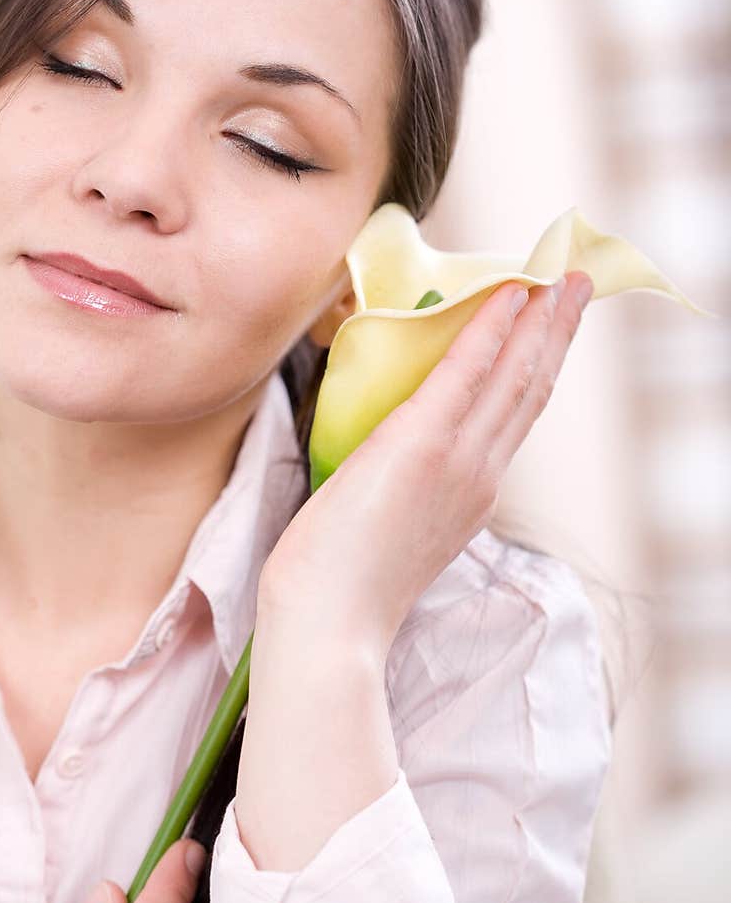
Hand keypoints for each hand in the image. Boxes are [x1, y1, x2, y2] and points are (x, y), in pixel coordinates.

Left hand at [259, 271, 593, 655]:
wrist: (329, 626)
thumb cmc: (338, 586)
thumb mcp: (388, 531)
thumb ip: (403, 493)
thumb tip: (381, 460)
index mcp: (471, 498)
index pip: (513, 420)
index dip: (535, 369)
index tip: (547, 330)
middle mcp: (478, 477)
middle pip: (529, 391)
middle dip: (555, 334)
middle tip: (574, 285)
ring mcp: (456, 461)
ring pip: (514, 376)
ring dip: (539, 320)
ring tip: (558, 277)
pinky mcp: (421, 446)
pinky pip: (466, 373)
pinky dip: (490, 330)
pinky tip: (507, 294)